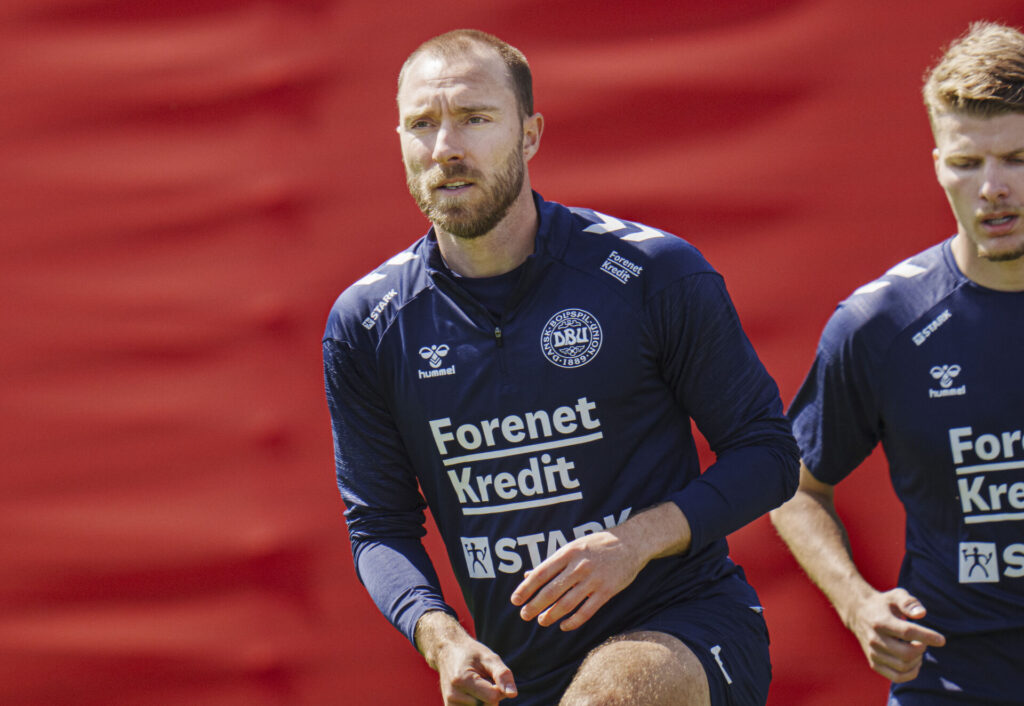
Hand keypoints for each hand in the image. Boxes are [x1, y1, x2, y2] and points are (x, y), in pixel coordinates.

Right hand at [434, 636, 516, 704]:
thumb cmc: (471, 654)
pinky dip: (477, 703)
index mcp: (463, 680)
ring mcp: (450, 705)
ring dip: (483, 700)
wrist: (447, 652)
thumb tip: (513, 694)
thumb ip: (502, 675)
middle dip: (491, 695)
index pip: (493, 698)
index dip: (499, 688)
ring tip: (476, 684)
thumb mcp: (489, 658)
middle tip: (482, 678)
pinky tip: (471, 692)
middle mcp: (453, 696)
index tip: (492, 676)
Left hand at [510, 529, 645, 631]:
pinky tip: (564, 626)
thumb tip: (527, 576)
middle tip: (524, 615)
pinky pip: (587, 611)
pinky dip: (574, 621)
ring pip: (567, 603)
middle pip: (551, 591)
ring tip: (541, 621)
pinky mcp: (607, 591)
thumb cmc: (596, 545)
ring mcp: (593, 579)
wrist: (630, 543)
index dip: (526, 588)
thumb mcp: (572, 547)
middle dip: (535, 605)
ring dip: (551, 615)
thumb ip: (551, 563)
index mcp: (567, 553)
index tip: (515, 600)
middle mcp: (579, 566)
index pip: (541, 573)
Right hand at [846, 588, 945, 682]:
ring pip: (903, 666)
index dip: (927, 637)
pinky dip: (911, 673)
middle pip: (907, 653)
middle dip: (922, 649)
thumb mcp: (895, 595)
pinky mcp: (873, 663)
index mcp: (881, 621)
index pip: (907, 632)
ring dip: (917, 660)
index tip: (941, 640)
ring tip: (917, 649)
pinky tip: (914, 661)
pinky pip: (897, 676)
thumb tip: (922, 614)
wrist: (857, 613)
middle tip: (923, 641)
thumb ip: (909, 602)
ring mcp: (873, 652)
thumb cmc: (883, 603)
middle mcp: (874, 638)